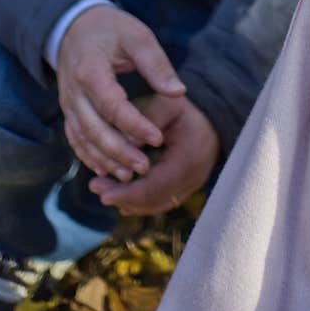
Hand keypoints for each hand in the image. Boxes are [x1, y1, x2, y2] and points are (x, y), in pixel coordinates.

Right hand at [57, 5, 184, 180]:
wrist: (74, 26)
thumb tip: (178, 92)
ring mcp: (68, 103)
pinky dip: (89, 156)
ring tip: (130, 175)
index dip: (135, 125)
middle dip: (119, 151)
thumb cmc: (110, 29)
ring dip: (104, 159)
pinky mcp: (68, 110)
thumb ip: (156, 64)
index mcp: (90, 70)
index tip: (157, 139)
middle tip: (144, 167)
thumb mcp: (136, 36)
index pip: (112, 105)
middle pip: (94, 129)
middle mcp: (73, 91)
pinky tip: (108, 169)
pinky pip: (75, 138)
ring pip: (82, 138)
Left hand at [88, 93, 220, 214]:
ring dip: (129, 201)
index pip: (154, 187)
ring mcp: (190, 186)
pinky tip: (121, 194)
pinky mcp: (185, 187)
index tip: (101, 192)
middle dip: (122, 198)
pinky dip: (140, 200)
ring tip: (103, 191)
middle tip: (96, 188)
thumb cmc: (188, 109)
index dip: (126, 193)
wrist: (214, 116)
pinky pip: (161, 200)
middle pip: (152, 200)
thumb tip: (121, 142)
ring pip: (155, 204)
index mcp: (187, 160)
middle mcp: (191, 180)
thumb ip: (146, 122)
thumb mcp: (168, 106)